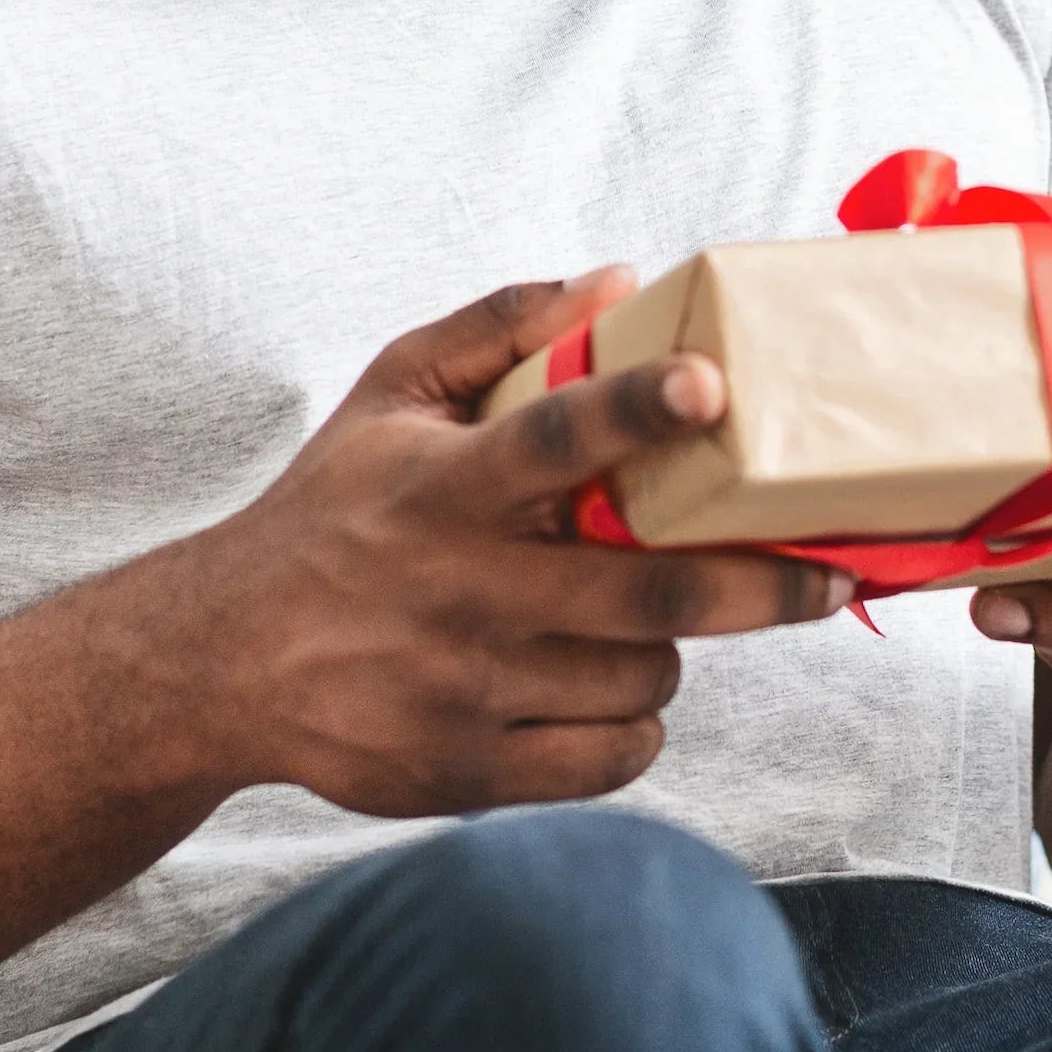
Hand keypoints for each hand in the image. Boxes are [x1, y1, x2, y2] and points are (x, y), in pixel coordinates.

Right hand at [178, 275, 856, 818]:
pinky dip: (636, 725)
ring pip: (644, 676)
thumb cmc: (331, 510)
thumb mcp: (393, 394)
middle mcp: (462, 590)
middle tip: (829, 574)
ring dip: (670, 648)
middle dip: (761, 585)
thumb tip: (618, 280)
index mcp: (446, 488)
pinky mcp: (468, 771)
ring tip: (643, 619)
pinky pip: (614, 757)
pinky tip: (606, 688)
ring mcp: (467, 690)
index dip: (638, 410)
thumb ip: (500, 327)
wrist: (221, 659)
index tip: (712, 385)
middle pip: (650, 595)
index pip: (555, 439)